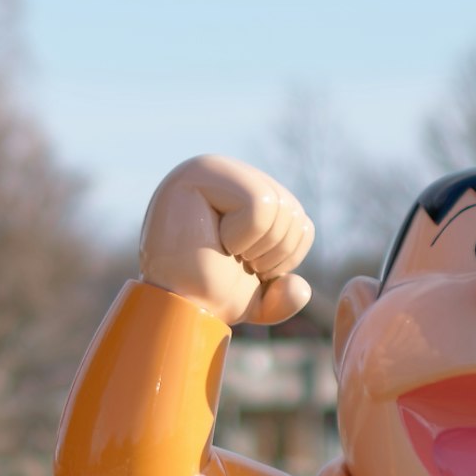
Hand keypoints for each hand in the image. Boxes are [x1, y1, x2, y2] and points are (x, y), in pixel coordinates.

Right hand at [140, 155, 313, 327]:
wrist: (176, 308)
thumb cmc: (207, 295)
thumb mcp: (258, 297)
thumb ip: (285, 296)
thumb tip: (300, 289)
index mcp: (241, 191)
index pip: (298, 218)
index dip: (284, 256)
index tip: (243, 265)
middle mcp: (225, 170)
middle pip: (291, 209)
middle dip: (272, 252)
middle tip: (232, 260)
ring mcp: (211, 167)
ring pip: (279, 205)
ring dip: (256, 246)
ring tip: (222, 250)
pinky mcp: (202, 173)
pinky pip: (261, 204)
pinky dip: (245, 235)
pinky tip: (214, 238)